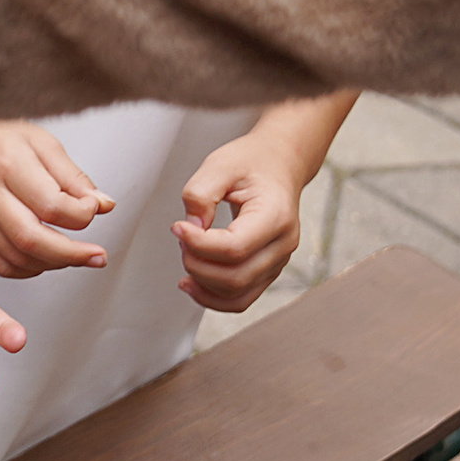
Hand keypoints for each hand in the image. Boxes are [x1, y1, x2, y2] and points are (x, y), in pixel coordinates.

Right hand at [0, 121, 113, 278]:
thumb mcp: (41, 141)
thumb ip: (73, 177)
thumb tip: (104, 205)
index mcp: (6, 164)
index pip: (52, 206)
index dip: (82, 215)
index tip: (93, 208)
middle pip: (32, 240)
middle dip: (73, 255)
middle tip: (97, 256)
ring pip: (17, 259)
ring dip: (53, 264)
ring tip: (73, 255)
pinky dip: (27, 270)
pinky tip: (44, 259)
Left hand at [174, 138, 304, 311]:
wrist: (279, 165)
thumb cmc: (252, 163)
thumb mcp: (220, 165)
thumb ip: (200, 194)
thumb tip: (190, 228)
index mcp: (275, 216)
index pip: (235, 247)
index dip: (199, 244)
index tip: (176, 227)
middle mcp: (283, 244)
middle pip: (236, 277)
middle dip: (197, 264)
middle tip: (180, 237)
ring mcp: (278, 261)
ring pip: (239, 294)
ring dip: (202, 283)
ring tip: (185, 255)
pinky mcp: (267, 269)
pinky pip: (242, 298)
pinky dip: (214, 298)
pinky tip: (191, 283)